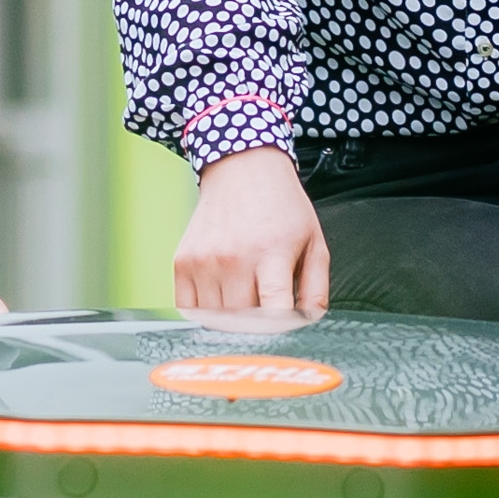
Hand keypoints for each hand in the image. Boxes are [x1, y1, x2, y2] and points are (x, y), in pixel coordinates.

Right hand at [171, 147, 329, 314]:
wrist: (242, 169)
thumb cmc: (281, 207)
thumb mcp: (314, 242)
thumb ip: (316, 289)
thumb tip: (306, 324)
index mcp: (272, 253)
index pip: (273, 311)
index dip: (280, 328)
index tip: (283, 326)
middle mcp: (234, 257)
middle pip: (243, 321)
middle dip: (258, 323)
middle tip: (264, 306)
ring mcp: (204, 260)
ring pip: (216, 320)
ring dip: (231, 318)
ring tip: (244, 293)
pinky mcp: (182, 262)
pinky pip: (188, 309)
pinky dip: (204, 312)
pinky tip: (220, 293)